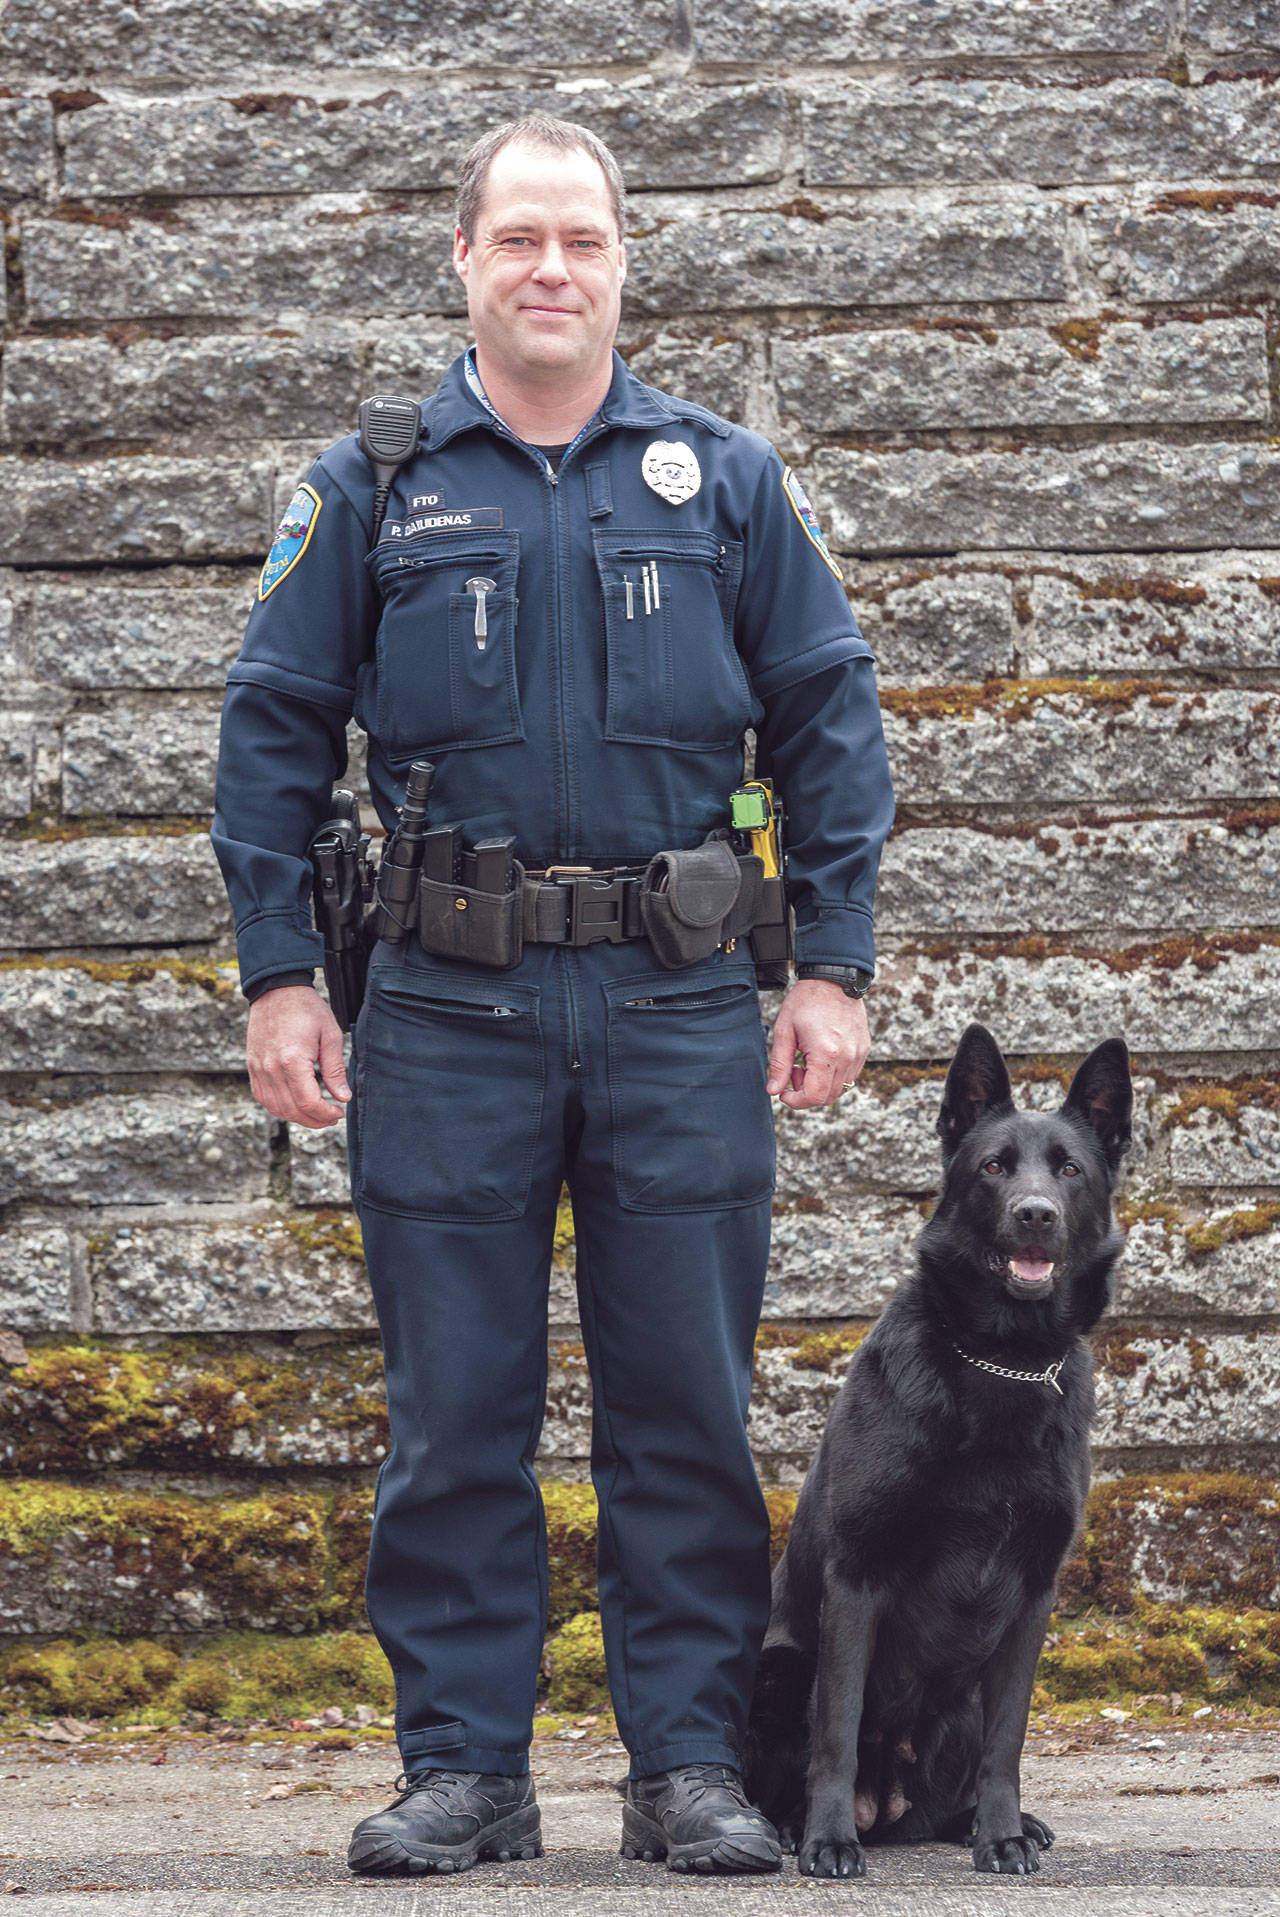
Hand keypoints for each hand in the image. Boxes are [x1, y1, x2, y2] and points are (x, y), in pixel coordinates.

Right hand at [246, 984, 350, 1127]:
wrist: (277, 991)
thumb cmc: (306, 1009)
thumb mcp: (330, 1036)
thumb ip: (335, 1070)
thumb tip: (343, 1097)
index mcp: (291, 1061)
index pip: (308, 1102)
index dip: (326, 1114)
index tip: (339, 1112)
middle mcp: (270, 1069)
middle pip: (292, 1110)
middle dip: (314, 1120)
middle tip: (331, 1117)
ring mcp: (258, 1069)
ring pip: (276, 1108)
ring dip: (297, 1117)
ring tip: (316, 1114)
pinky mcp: (252, 1066)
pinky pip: (263, 1097)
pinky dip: (279, 1107)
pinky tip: (295, 1104)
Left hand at [765, 978, 869, 1109]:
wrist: (833, 980)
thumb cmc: (805, 1002)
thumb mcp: (784, 1031)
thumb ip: (779, 1064)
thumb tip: (774, 1091)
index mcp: (826, 1054)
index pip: (815, 1096)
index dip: (796, 1101)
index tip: (784, 1093)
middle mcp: (847, 1057)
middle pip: (828, 1097)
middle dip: (806, 1093)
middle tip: (794, 1071)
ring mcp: (858, 1054)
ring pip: (841, 1089)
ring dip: (820, 1085)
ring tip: (807, 1062)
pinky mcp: (863, 1049)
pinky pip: (849, 1076)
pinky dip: (833, 1076)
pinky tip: (821, 1057)